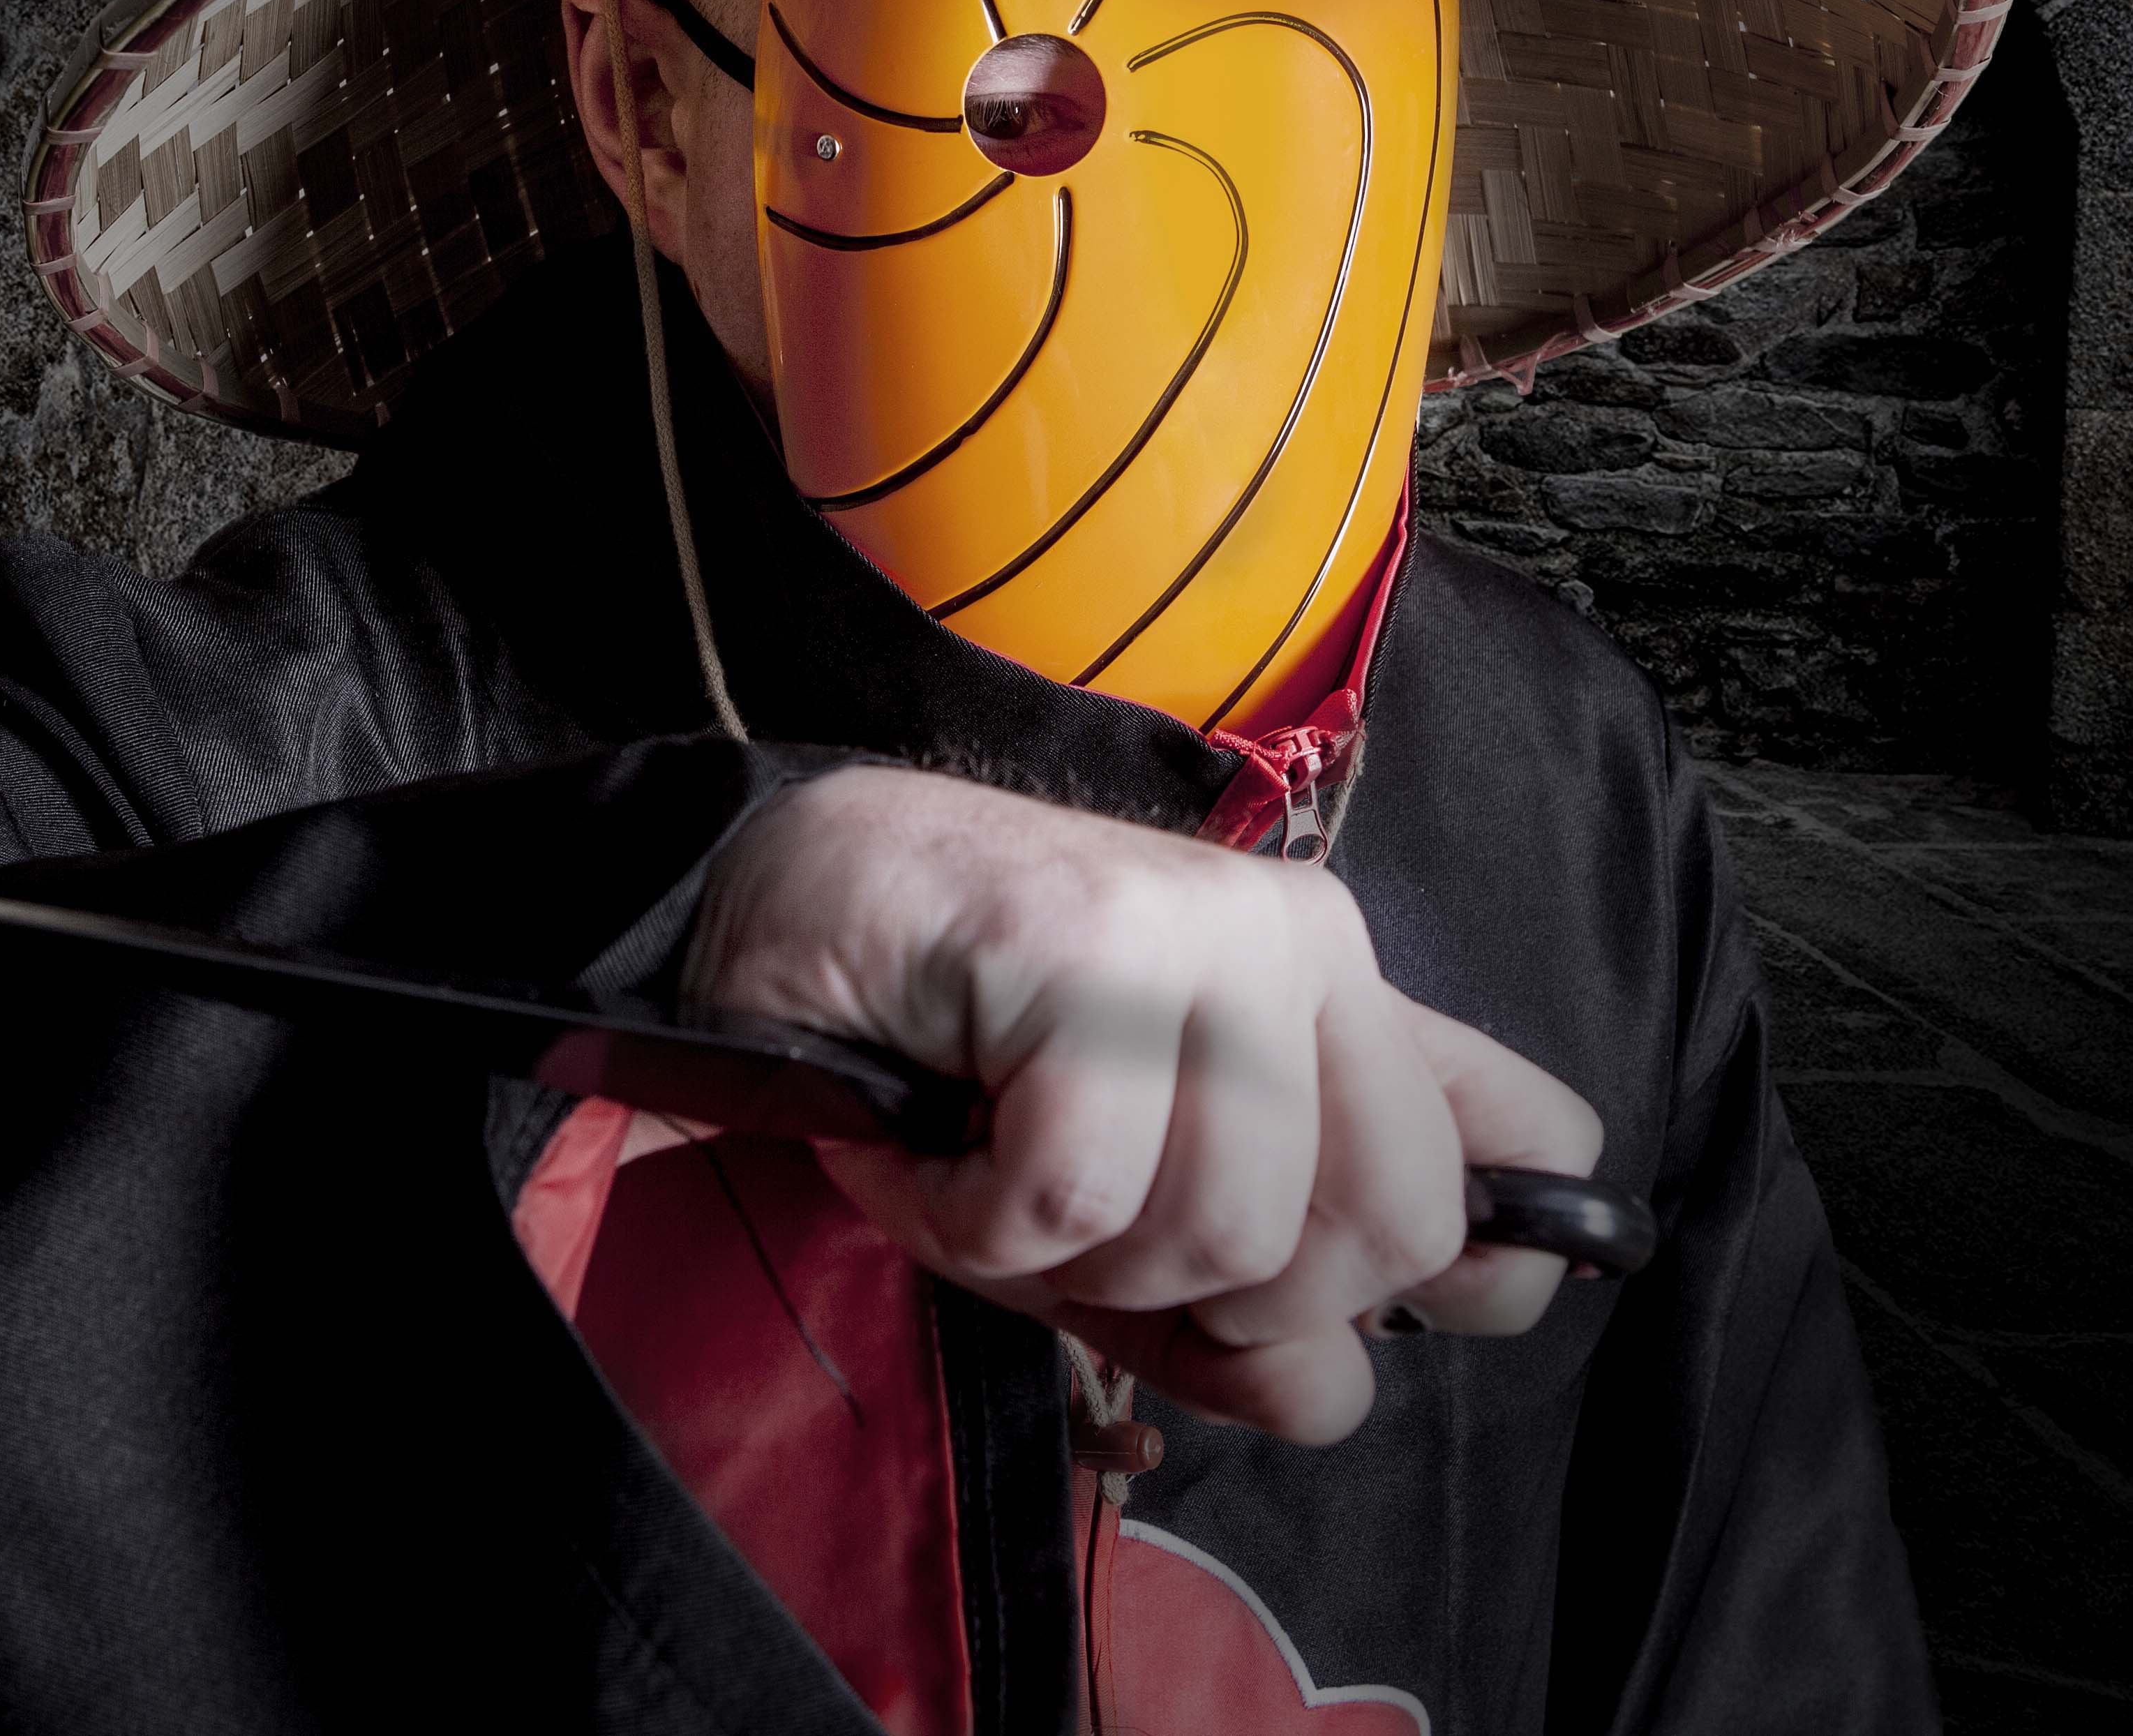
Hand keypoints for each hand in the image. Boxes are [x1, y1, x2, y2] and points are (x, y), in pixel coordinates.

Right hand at [685, 766, 1603, 1443]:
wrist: (768, 904)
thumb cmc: (953, 1067)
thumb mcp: (1131, 1214)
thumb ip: (1252, 1308)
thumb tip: (1333, 1392)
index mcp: (1344, 990)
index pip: (1529, 1145)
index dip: (1436, 1281)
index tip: (1278, 1294)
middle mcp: (1305, 941)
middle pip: (1387, 1233)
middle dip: (1219, 1296)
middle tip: (1092, 1231)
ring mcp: (1205, 931)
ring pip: (1230, 1230)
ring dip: (1071, 1263)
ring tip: (988, 1175)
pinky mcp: (1089, 944)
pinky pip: (1076, 1197)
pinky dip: (972, 1222)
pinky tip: (928, 1149)